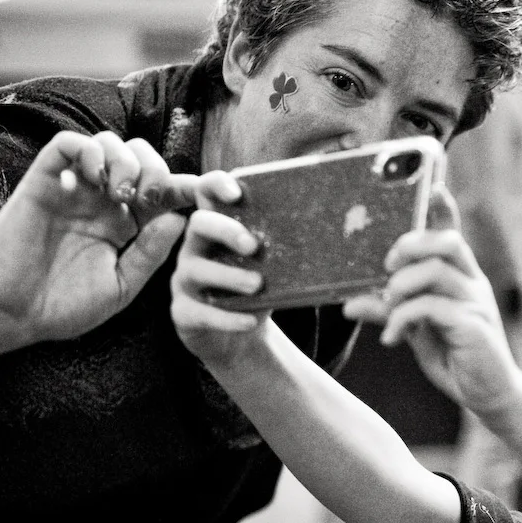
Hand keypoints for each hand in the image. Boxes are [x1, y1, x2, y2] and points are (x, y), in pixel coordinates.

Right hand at [0, 130, 196, 351]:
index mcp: (126, 225)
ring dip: (127, 160)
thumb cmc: (64, 307)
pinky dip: (90, 150)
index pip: (166, 194)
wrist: (13, 316)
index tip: (223, 192)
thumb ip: (150, 253)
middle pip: (141, 158)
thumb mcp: (121, 285)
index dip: (195, 187)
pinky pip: (67, 145)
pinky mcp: (43, 183)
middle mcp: (102, 202)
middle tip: (154, 198)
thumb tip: (181, 218)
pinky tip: (99, 179)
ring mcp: (74, 190)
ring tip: (124, 193)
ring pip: (108, 144)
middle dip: (158, 169)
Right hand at [170, 172, 269, 367]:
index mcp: (216, 229)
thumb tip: (337, 229)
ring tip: (257, 285)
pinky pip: (200, 313)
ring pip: (196, 271)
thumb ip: (287, 244)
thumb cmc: (259, 289)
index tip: (236, 191)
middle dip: (226, 231)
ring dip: (229, 276)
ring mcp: (184, 281)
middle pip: (199, 225)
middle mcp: (195, 248)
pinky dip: (227, 318)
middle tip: (254, 246)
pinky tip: (250, 321)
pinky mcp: (183, 313)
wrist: (242, 337)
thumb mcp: (273, 264)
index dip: (215, 185)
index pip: (206, 193)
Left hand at [343, 186, 521, 414]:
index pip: (453, 234)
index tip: (432, 186)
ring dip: (400, 286)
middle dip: (410, 245)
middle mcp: (473, 284)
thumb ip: (389, 312)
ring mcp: (476, 303)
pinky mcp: (473, 326)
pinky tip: (393, 339)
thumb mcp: (417, 332)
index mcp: (462, 278)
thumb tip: (349, 303)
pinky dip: (402, 319)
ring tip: (389, 309)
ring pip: (435, 271)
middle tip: (387, 267)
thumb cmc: (456, 358)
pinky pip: (431, 307)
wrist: (490, 395)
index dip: (443, 209)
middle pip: (447, 241)